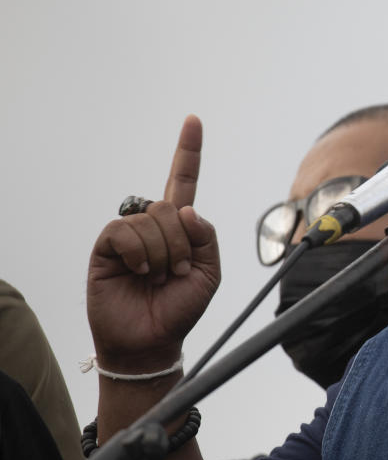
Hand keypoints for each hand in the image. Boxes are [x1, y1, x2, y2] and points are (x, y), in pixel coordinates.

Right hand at [87, 115, 220, 371]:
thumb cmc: (180, 307)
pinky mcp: (106, 246)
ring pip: (151, 220)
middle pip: (171, 206)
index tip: (193, 120)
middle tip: (177, 272)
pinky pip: (124, 231)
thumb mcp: (209, 273)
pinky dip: (138, 252)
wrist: (151, 340)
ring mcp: (128, 233)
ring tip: (156, 278)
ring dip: (162, 253)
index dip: (188, 151)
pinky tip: (138, 271)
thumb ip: (206, 237)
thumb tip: (185, 208)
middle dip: (182, 243)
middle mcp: (152, 224)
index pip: (183, 181)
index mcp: (180, 226)